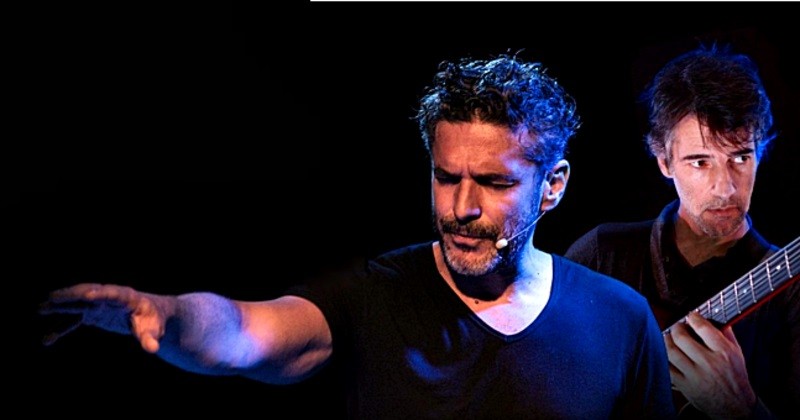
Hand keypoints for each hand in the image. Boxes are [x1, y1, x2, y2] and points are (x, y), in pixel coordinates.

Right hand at [39, 283, 171, 352]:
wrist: (151, 314)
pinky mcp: (93, 315)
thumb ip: (150, 338)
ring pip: (77, 303)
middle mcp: (109, 298)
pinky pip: (75, 320)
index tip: (88, 296)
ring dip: (60, 305)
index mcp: (127, 298)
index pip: (113, 294)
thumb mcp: (154, 330)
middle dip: (71, 295)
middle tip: (53, 297)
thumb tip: (153, 349)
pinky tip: (47, 340)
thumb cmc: (153, 320)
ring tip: (41, 308)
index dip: (101, 294)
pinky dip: (62, 328)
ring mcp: (99, 305)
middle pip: (89, 293)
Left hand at [665, 311, 755, 418]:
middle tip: (677, 326)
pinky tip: (667, 354)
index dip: (693, 318)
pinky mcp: (685, 385)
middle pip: (682, 338)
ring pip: (671, 352)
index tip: (690, 315)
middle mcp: (709, 363)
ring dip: (666, 340)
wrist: (735, 407)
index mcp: (724, 353)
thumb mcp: (737, 353)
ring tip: (669, 337)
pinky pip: (667, 368)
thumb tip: (714, 316)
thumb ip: (726, 333)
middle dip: (676, 327)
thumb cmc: (735, 378)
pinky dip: (664, 358)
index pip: (703, 328)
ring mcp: (695, 375)